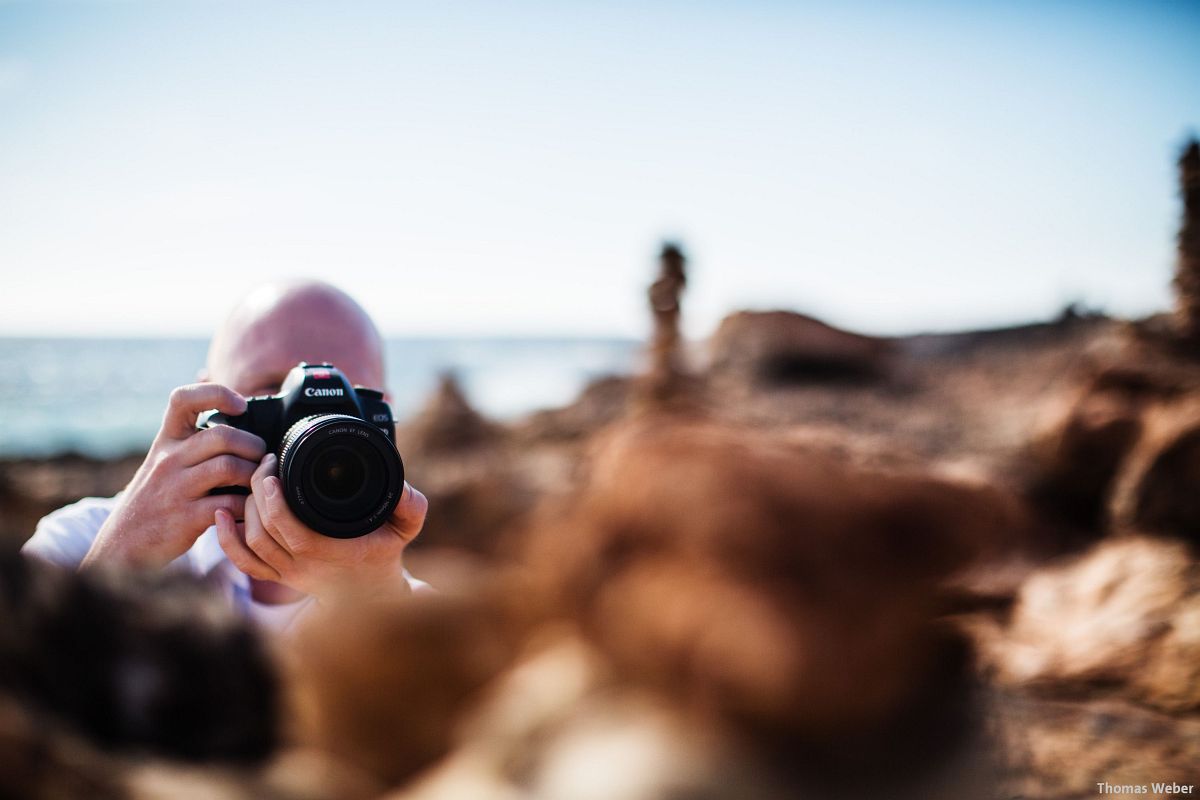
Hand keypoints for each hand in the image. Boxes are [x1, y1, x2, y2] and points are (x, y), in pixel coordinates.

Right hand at [82, 384, 265, 568]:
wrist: (125, 544)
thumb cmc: (157, 498)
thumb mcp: (165, 462)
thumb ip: (195, 443)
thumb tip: (241, 423)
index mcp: (166, 440)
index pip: (183, 399)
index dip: (216, 393)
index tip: (240, 405)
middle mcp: (168, 459)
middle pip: (222, 436)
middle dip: (253, 445)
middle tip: (261, 458)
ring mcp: (175, 488)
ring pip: (229, 467)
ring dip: (255, 475)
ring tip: (258, 483)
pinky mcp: (186, 518)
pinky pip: (229, 504)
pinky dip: (247, 507)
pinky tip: (249, 510)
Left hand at [215, 453, 426, 601]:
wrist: (372, 596)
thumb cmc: (385, 556)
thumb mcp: (405, 530)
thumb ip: (411, 507)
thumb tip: (404, 487)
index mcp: (327, 551)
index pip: (286, 524)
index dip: (272, 495)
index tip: (275, 464)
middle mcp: (301, 565)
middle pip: (261, 528)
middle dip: (256, 490)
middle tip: (265, 462)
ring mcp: (286, 574)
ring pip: (249, 542)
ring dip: (244, 508)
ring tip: (254, 480)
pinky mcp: (277, 577)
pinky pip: (242, 562)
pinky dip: (225, 540)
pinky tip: (219, 515)